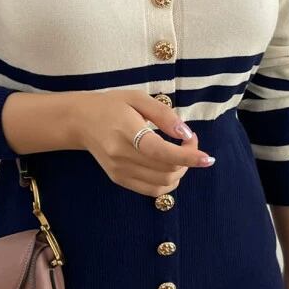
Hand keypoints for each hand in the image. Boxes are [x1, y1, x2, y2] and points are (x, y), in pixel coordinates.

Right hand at [71, 89, 215, 196]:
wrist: (80, 121)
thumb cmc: (111, 106)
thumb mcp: (137, 98)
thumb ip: (164, 115)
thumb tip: (185, 133)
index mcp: (125, 131)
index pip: (160, 151)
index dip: (188, 157)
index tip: (207, 157)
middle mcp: (121, 156)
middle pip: (166, 170)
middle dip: (188, 159)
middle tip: (190, 141)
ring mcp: (119, 171)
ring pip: (162, 183)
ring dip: (181, 171)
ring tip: (181, 153)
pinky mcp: (119, 179)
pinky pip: (152, 190)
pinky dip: (168, 181)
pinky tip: (170, 165)